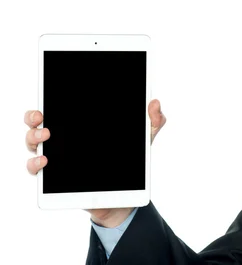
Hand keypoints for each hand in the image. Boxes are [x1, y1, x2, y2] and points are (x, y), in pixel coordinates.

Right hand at [25, 99, 166, 226]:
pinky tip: (45, 162)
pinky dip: (35, 165)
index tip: (49, 100)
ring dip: (33, 138)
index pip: (58, 108)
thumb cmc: (129, 161)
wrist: (126, 196)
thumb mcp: (144, 139)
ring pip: (33, 145)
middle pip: (37, 124)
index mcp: (79, 126)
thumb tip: (155, 103)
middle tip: (41, 116)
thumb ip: (152, 121)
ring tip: (44, 136)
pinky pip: (36, 171)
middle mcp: (62, 141)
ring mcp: (57, 159)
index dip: (49, 101)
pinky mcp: (55, 180)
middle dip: (33, 117)